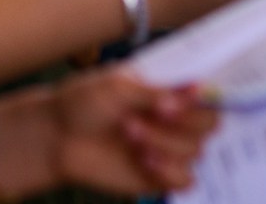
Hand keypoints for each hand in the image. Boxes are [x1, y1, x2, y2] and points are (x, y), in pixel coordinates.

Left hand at [48, 70, 216, 194]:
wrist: (56, 137)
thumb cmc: (84, 101)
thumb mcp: (118, 86)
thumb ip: (157, 91)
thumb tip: (195, 90)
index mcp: (169, 90)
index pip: (207, 93)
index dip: (204, 96)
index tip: (182, 96)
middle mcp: (175, 119)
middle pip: (210, 124)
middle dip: (183, 120)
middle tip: (153, 113)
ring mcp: (168, 147)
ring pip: (195, 150)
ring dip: (164, 141)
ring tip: (129, 132)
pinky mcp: (158, 176)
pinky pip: (185, 180)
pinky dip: (169, 171)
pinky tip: (144, 160)